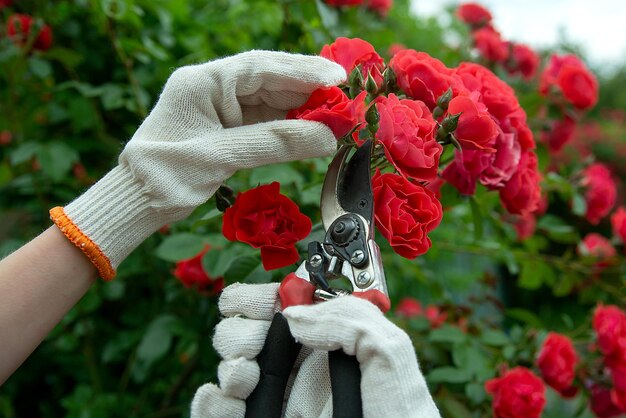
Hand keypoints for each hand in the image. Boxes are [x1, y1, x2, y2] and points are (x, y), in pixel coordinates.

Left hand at [49, 51, 345, 279]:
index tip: (339, 77)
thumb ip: (274, 144)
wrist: (136, 200)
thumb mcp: (219, 157)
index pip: (260, 68)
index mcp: (203, 82)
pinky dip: (291, 126)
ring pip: (271, 100)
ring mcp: (221, 107)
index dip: (302, 71)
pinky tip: (314, 129)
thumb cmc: (166, 176)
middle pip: (270, 80)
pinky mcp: (227, 127)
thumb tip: (327, 139)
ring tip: (339, 114)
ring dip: (304, 108)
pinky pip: (265, 121)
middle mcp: (213, 87)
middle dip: (309, 88)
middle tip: (348, 95)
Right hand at [191, 283, 440, 417]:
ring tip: (245, 381)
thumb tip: (296, 316)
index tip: (255, 304)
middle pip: (245, 331)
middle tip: (253, 349)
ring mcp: (278, 399)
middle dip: (239, 333)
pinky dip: (211, 402)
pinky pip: (217, 409)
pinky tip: (228, 402)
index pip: (280, 306)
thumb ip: (350, 319)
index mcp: (326, 340)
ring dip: (228, 366)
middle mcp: (298, 367)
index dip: (259, 297)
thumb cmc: (400, 414)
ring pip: (228, 368)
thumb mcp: (390, 353)